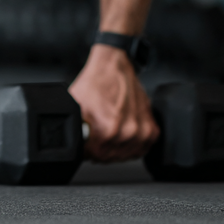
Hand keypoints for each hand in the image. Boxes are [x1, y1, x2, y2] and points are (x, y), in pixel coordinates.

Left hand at [69, 44, 157, 162]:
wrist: (112, 66)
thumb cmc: (95, 83)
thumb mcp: (75, 106)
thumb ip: (76, 129)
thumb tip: (73, 143)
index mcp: (106, 130)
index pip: (96, 157)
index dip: (89, 151)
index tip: (87, 145)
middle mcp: (126, 133)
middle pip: (111, 157)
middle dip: (101, 150)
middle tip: (97, 139)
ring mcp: (140, 131)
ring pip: (127, 155)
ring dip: (117, 148)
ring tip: (109, 135)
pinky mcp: (151, 127)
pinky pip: (142, 148)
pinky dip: (133, 145)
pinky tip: (124, 135)